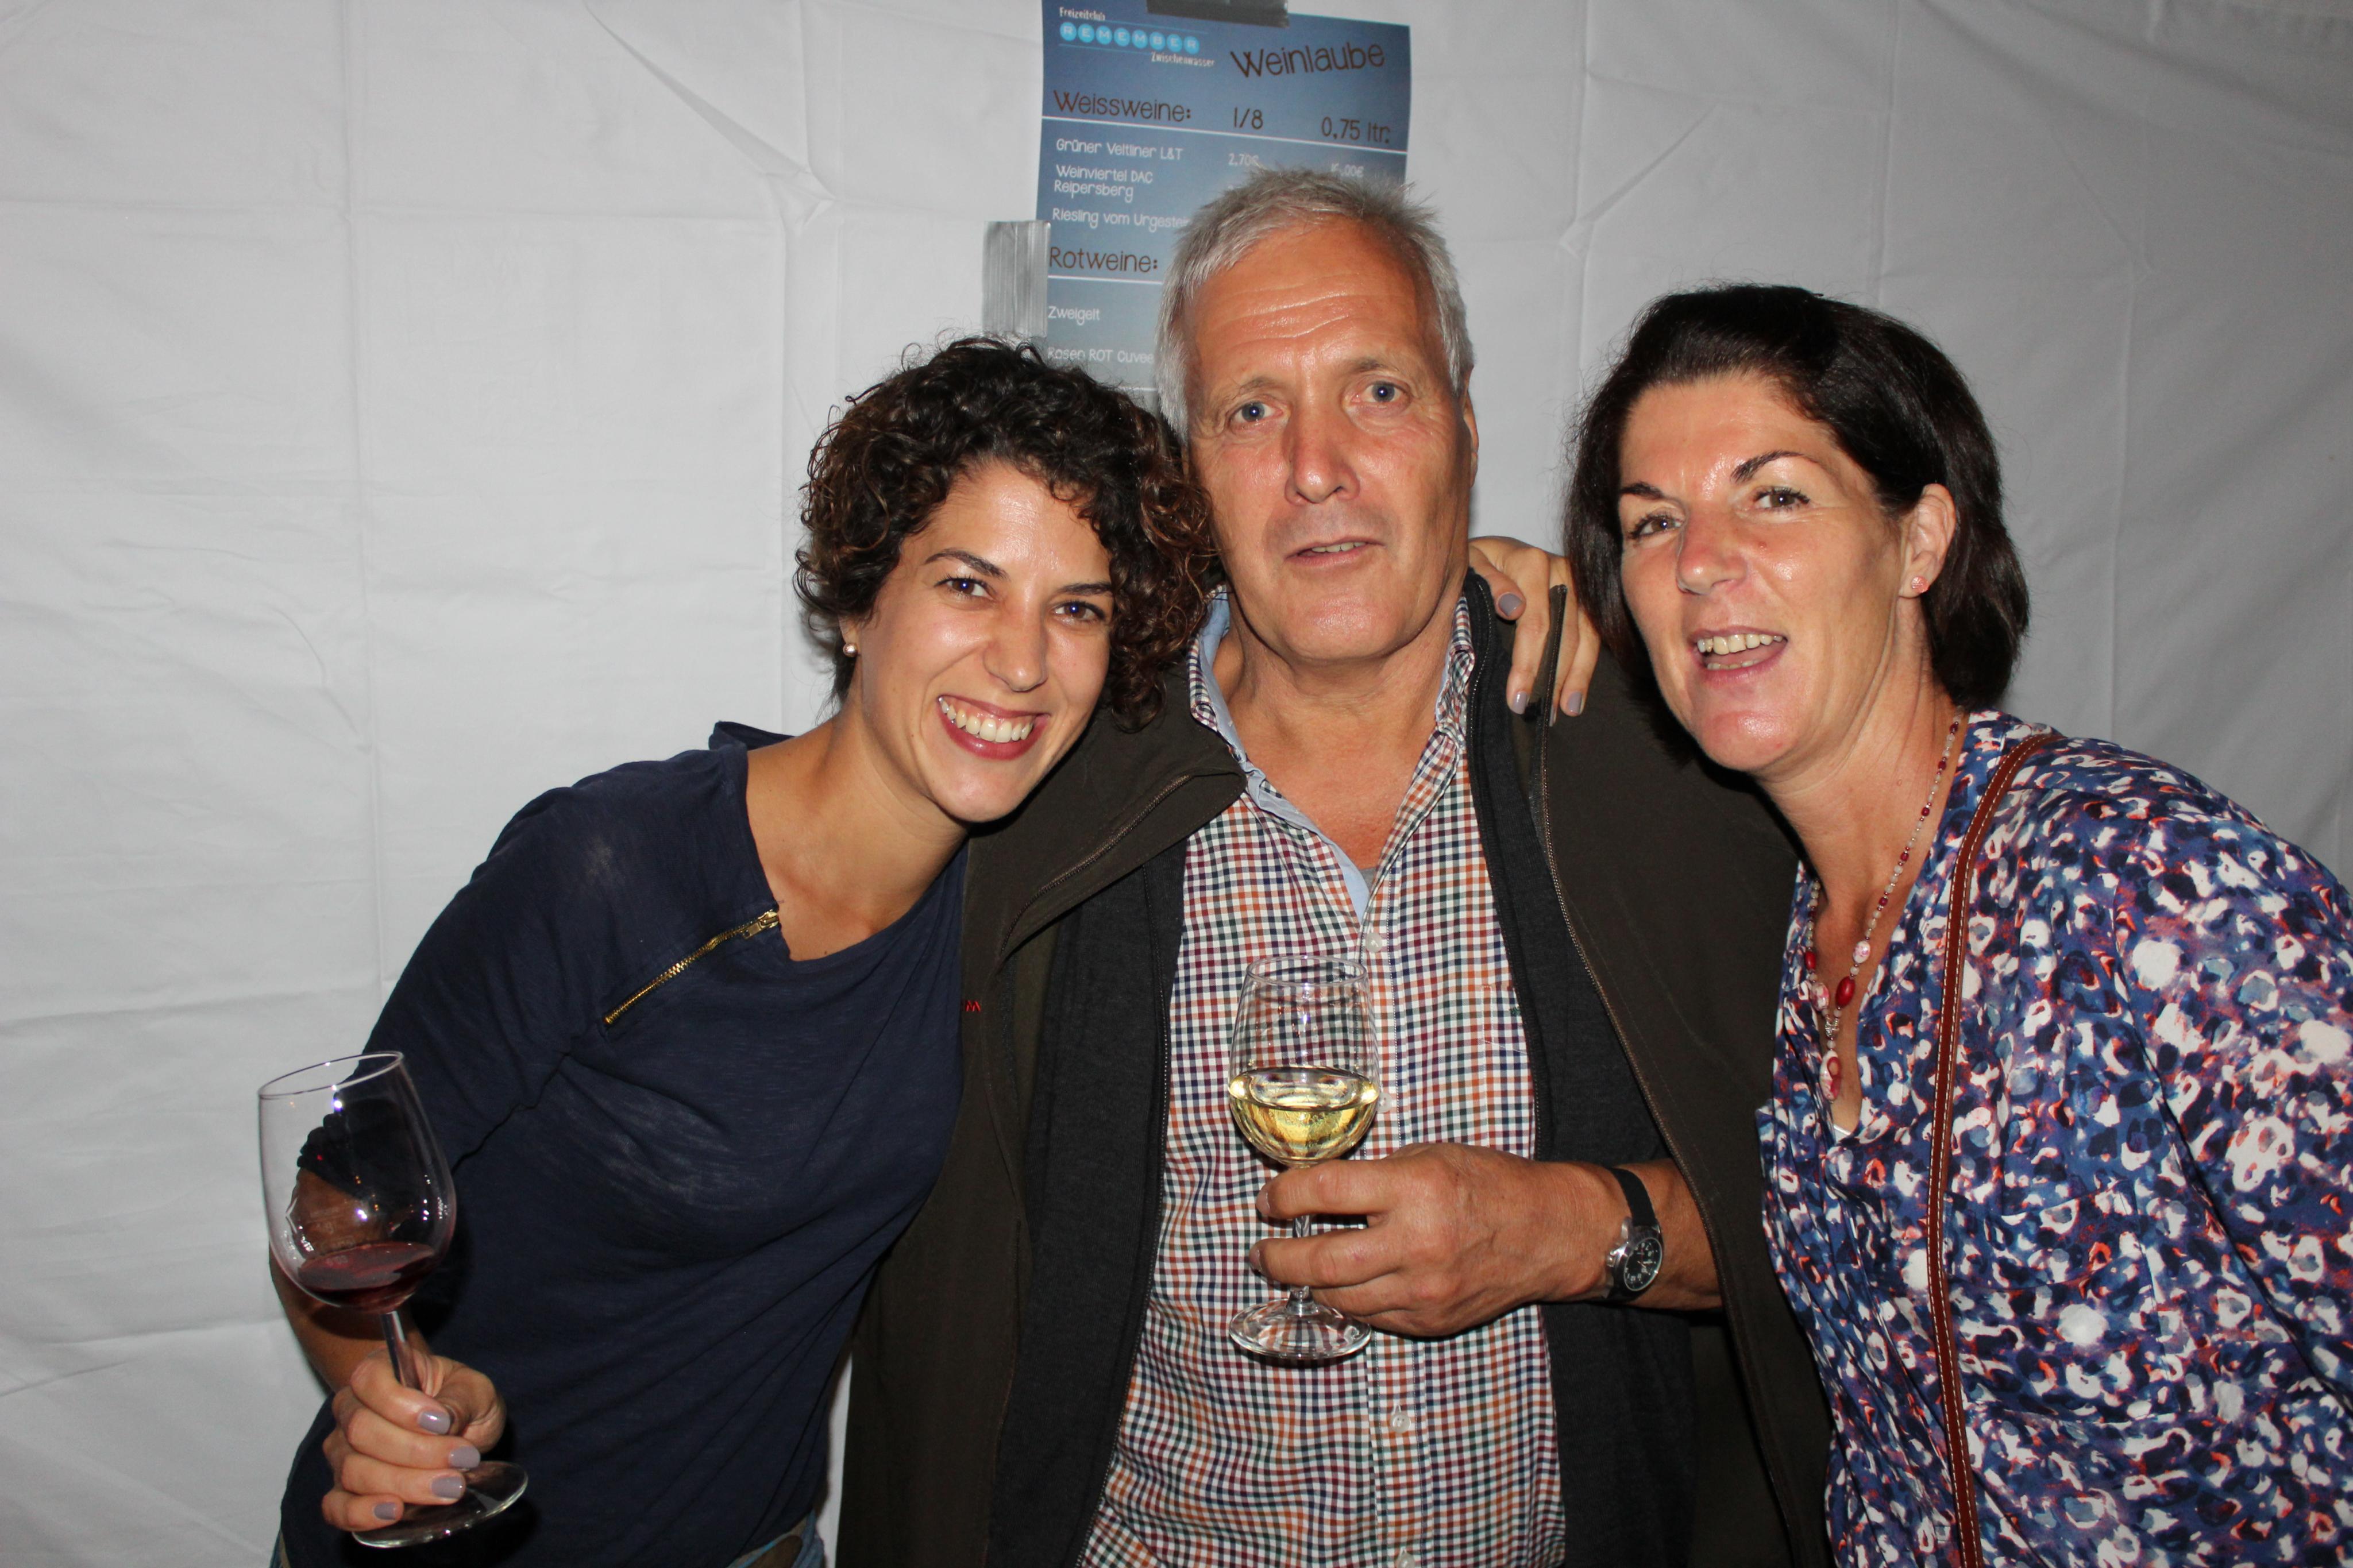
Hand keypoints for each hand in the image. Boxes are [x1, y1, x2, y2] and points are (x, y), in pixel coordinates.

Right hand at [319, 1347, 506, 1531]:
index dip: (401, 1403)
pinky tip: (394, 1512)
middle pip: (362, 1431)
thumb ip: (460, 1400)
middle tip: (460, 1460)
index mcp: (378, 1371)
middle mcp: (350, 1409)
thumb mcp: (475, 1391)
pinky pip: (336, 1506)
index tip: (442, 1422)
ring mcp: (342, 1451)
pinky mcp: (344, 1489)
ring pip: (353, 1470)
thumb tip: (443, 1423)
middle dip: (414, 1451)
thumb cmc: (463, 1401)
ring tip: (449, 1487)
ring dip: (403, 1483)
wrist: (462, 1428)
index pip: (369, 1381)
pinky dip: (360, 1513)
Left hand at [1248, 1143, 1620, 1337]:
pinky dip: (1348, 1300)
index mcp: (1415, 1188)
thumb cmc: (1488, 1184)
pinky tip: (1339, 1285)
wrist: (1548, 1233)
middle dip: (1277, 1257)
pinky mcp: (1429, 1319)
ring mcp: (1424, 1289)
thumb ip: (1373, 1177)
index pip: (1324, 1192)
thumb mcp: (1429, 1156)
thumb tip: (1312, 1193)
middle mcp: (1417, 1243)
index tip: (1269, 1200)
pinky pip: (1371, 1316)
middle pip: (1320, 1260)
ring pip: (1340, 1297)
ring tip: (1292, 1268)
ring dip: (1308, 1283)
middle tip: (1261, 1251)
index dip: (1284, 1196)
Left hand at [1467, 536, 1598, 719]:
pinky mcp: (1586, 596)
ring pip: (1585, 636)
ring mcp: (1578, 583)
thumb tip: (1513, 607)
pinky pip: (1592, 634)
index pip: (1535, 623)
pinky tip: (1575, 697)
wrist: (1490, 550)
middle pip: (1562, 633)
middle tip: (1539, 714)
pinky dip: (1585, 667)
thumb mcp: (1469, 565)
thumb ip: (1488, 582)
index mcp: (1530, 561)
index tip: (1517, 699)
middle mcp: (1561, 569)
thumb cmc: (1473, 563)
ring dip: (1575, 677)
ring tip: (1564, 711)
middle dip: (1551, 678)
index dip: (1527, 665)